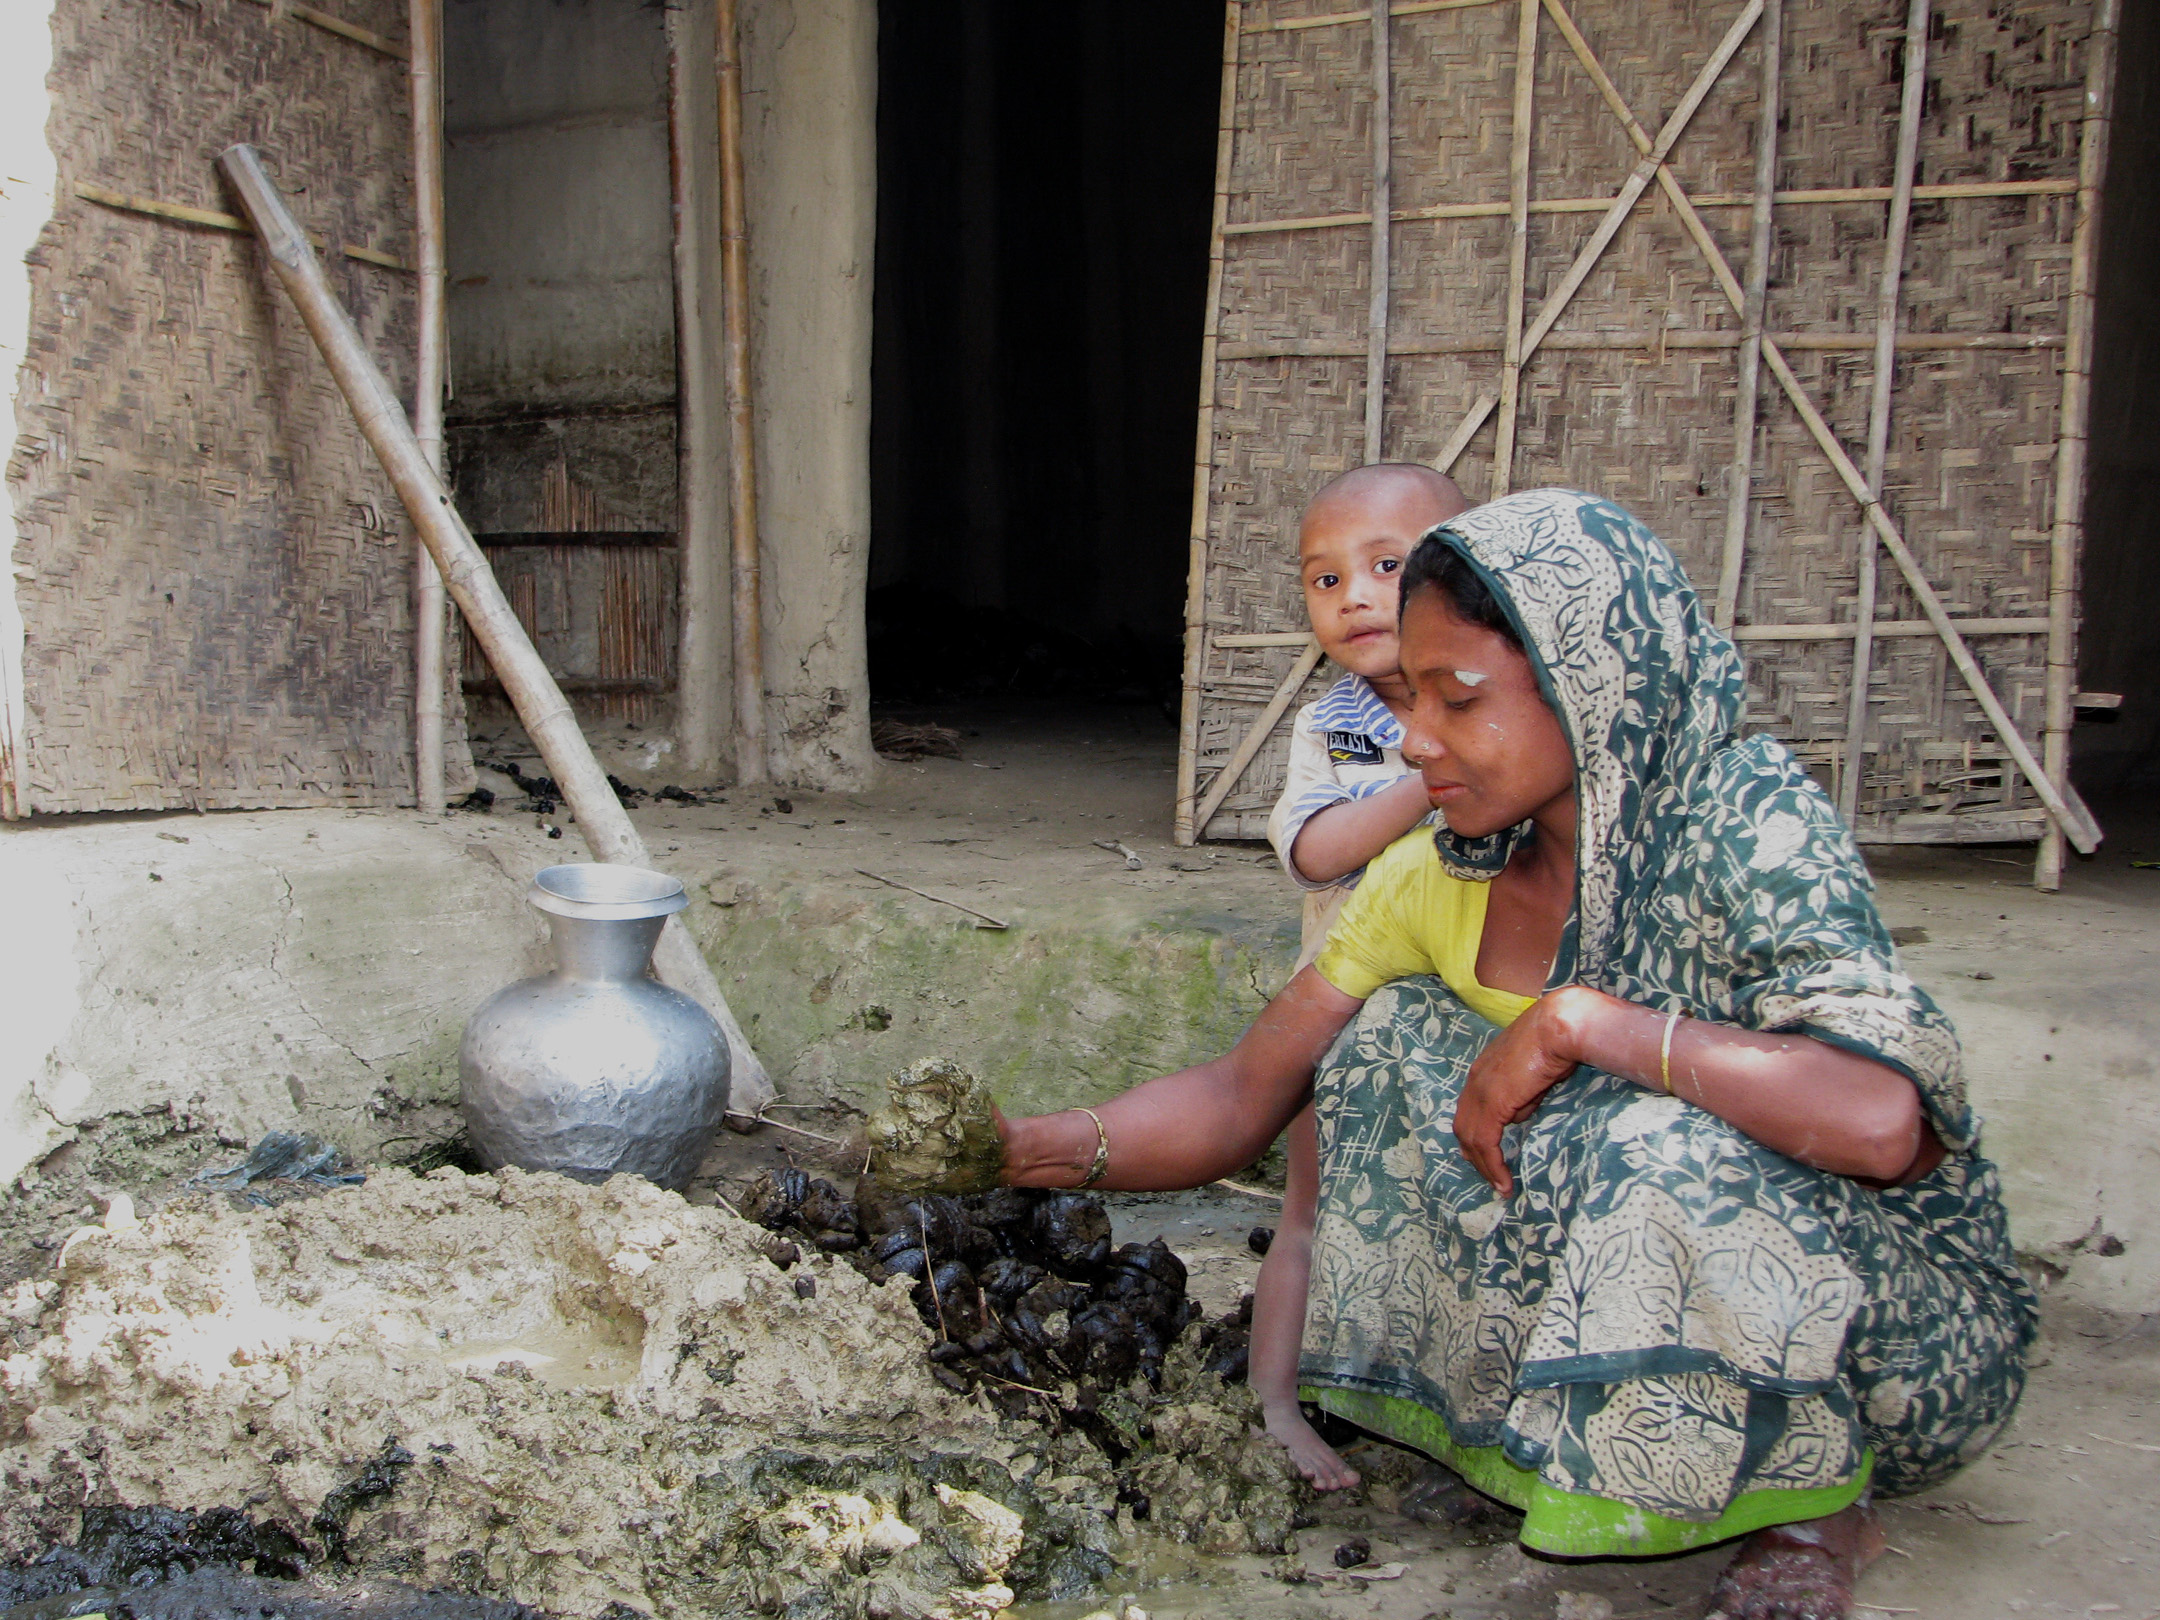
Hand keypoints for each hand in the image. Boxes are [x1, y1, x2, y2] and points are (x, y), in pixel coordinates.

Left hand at [1451, 986, 1597, 1195]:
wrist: (1560, 1026)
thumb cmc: (1556, 1042)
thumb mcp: (1535, 1074)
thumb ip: (1523, 1095)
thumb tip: (1518, 1114)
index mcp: (1483, 1070)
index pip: (1469, 1109)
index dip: (1474, 1134)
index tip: (1483, 1156)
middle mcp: (1475, 1080)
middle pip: (1463, 1126)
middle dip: (1475, 1156)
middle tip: (1490, 1177)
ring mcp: (1480, 1091)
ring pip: (1471, 1139)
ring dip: (1484, 1167)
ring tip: (1499, 1187)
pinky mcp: (1492, 1103)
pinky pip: (1485, 1142)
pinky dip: (1492, 1165)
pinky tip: (1504, 1182)